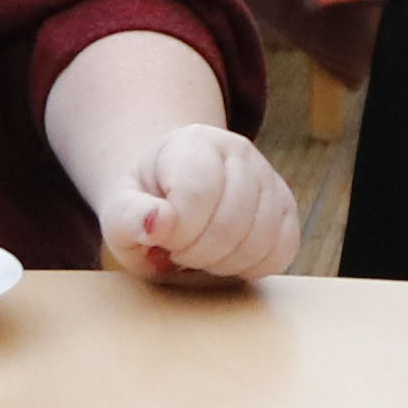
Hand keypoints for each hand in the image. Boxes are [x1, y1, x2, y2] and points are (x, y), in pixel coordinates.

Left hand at [110, 123, 298, 285]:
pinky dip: (253, 266)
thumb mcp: (120, 211)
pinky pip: (283, 250)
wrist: (170, 191)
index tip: (163, 239)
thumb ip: (128, 217)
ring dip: (223, 263)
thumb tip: (159, 223)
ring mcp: (268, 178)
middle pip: (231, 222)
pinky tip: (226, 258)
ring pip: (260, 239)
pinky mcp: (287, 208)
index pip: (198, 194)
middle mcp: (238, 151)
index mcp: (193, 142)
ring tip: (200, 253)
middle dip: (198, 253)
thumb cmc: (145, 204)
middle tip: (179, 252)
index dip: (178, 233)